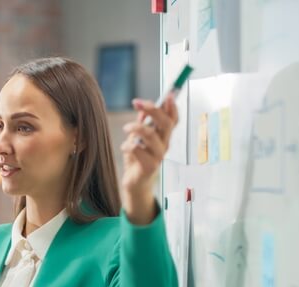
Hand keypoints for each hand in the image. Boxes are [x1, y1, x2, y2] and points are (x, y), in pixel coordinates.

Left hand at [119, 95, 178, 223]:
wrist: (135, 182)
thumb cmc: (137, 157)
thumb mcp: (139, 137)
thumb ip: (142, 123)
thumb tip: (142, 107)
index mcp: (164, 136)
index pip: (173, 118)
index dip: (172, 106)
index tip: (167, 93)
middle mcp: (165, 144)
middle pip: (165, 123)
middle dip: (152, 110)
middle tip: (137, 102)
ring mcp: (158, 156)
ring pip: (151, 135)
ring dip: (137, 127)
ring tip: (125, 128)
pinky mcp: (149, 167)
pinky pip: (138, 150)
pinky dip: (129, 145)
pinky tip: (125, 147)